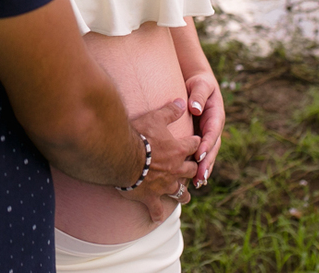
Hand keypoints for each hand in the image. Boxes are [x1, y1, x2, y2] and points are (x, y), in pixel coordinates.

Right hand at [119, 99, 200, 222]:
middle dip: (193, 169)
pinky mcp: (151, 197)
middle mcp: (175, 168)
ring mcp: (164, 184)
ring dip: (183, 193)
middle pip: (191, 170)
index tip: (196, 142)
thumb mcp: (155, 117)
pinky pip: (156, 209)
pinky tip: (156, 217)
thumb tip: (181, 101)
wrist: (122, 156)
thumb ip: (169, 110)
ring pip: (180, 192)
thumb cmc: (138, 134)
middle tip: (192, 169)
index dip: (195, 142)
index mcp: (178, 149)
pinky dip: (156, 213)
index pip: (194, 144)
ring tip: (185, 195)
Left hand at [186, 74, 224, 188]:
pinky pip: (201, 153)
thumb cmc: (200, 83)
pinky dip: (199, 165)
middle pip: (212, 148)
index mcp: (216, 115)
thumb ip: (199, 95)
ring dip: (204, 168)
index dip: (206, 144)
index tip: (198, 155)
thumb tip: (195, 108)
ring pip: (208, 154)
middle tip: (200, 177)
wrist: (199, 84)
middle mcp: (214, 127)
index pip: (212, 132)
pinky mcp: (201, 137)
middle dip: (206, 163)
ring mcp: (209, 134)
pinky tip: (194, 179)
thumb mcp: (201, 85)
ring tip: (198, 183)